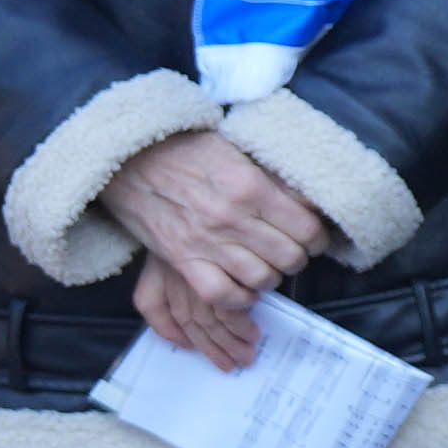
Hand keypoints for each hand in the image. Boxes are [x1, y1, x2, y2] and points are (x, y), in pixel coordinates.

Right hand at [104, 129, 327, 351]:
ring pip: (261, 278)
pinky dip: (238, 298)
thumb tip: (311, 200)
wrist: (128, 158)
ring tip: (269, 267)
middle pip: (289, 257)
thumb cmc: (187, 150)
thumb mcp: (238, 150)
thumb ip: (274, 176)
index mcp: (251, 187)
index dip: (319, 238)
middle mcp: (232, 217)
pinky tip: (244, 288)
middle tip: (292, 253)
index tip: (314, 239)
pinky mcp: (181, 259)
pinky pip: (220, 294)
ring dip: (271, 277)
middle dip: (298, 258)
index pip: (308, 229)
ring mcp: (205, 241)